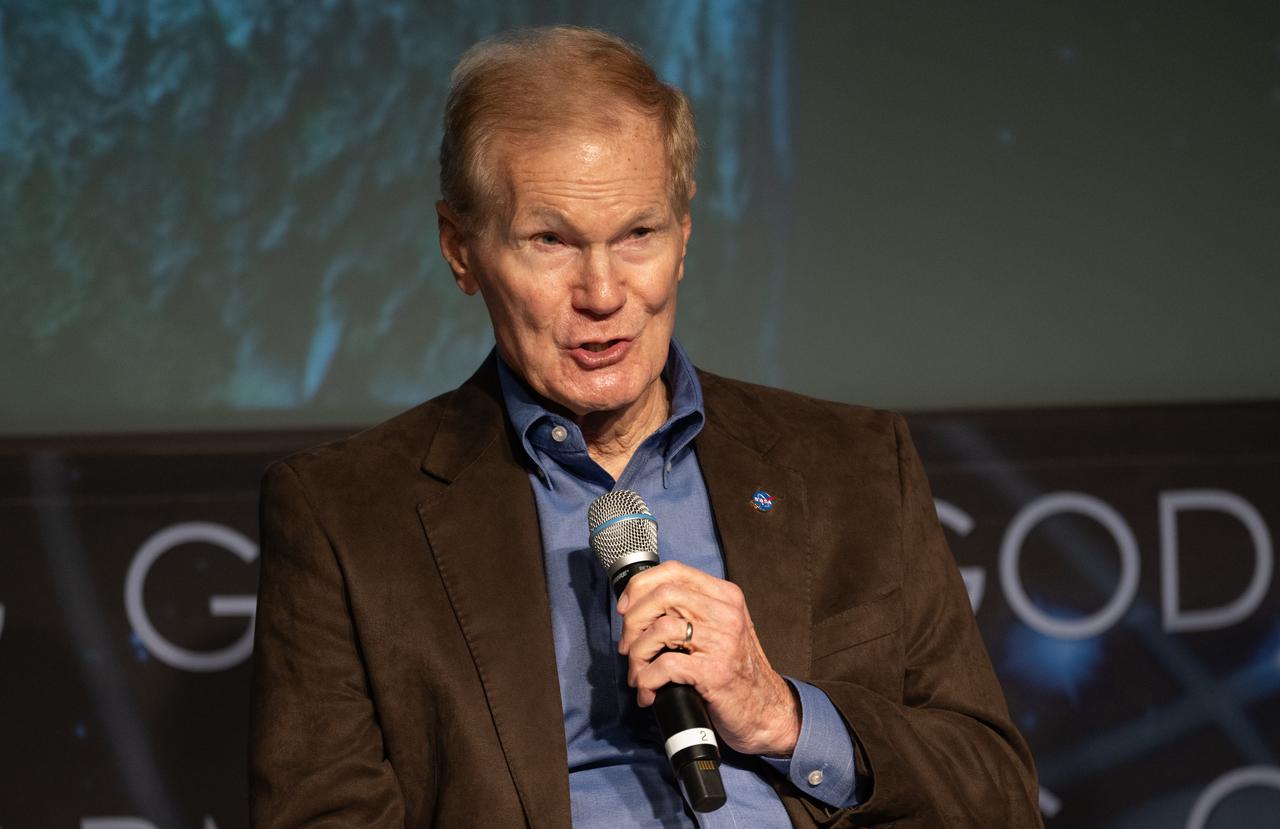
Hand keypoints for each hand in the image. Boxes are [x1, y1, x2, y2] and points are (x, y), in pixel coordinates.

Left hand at [616, 560, 799, 756]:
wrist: (768, 710)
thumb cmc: (735, 671)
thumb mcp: (720, 629)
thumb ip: (690, 611)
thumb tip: (638, 609)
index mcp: (725, 596)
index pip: (673, 571)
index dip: (639, 586)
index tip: (625, 609)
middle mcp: (726, 612)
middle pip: (662, 595)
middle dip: (633, 622)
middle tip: (627, 646)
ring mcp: (723, 641)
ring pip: (659, 629)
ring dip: (637, 655)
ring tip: (638, 674)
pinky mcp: (715, 671)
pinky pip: (665, 665)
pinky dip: (647, 680)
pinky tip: (648, 692)